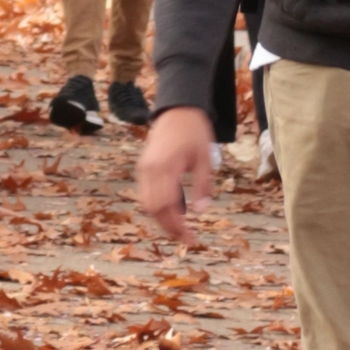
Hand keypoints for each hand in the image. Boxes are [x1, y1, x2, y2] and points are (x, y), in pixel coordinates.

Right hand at [136, 106, 215, 243]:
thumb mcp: (205, 159)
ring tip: (180, 228)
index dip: (178, 227)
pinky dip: (157, 207)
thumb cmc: (194, 132)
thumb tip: (201, 212)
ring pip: (147, 204)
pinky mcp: (143, 167)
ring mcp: (144, 168)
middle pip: (154, 209)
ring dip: (162, 219)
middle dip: (169, 227)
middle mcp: (150, 170)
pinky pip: (146, 193)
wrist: (178, 109)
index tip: (191, 239)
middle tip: (187, 238)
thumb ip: (203, 186)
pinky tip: (174, 212)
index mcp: (166, 167)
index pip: (168, 207)